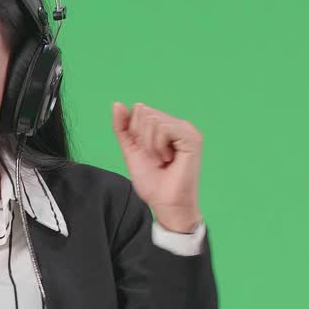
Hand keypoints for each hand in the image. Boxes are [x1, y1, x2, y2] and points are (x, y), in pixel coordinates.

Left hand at [110, 101, 203, 231]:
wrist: (165, 204)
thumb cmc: (153, 182)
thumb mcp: (131, 150)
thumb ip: (122, 127)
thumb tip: (117, 104)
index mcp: (166, 126)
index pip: (139, 110)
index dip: (134, 132)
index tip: (145, 153)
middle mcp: (179, 124)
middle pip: (144, 111)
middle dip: (141, 137)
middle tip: (154, 157)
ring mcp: (187, 130)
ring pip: (152, 119)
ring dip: (150, 144)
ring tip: (162, 159)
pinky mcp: (192, 137)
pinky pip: (164, 127)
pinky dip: (158, 145)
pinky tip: (168, 158)